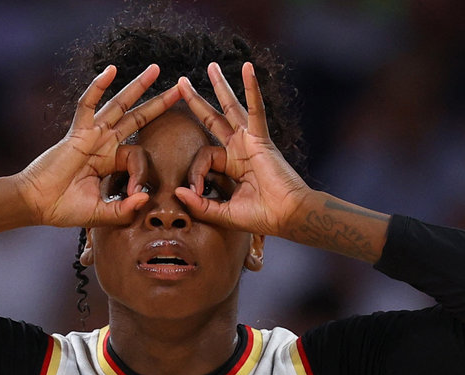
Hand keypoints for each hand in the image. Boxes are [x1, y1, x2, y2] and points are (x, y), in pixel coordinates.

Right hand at [17, 64, 179, 227]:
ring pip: (119, 105)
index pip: (138, 155)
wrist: (37, 205)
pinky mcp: (77, 132)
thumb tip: (146, 199)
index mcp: (110, 161)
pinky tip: (110, 70)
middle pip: (137, 118)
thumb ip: (124, 210)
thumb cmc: (65, 209)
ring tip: (156, 69)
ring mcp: (91, 134)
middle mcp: (104, 143)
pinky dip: (98, 87)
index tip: (133, 195)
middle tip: (180, 89)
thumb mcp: (102, 213)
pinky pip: (87, 104)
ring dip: (138, 86)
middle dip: (159, 104)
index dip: (141, 174)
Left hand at [175, 62, 309, 236]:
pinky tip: (248, 68)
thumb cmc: (260, 216)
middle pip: (213, 119)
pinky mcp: (261, 138)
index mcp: (231, 165)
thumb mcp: (223, 213)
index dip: (195, 173)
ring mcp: (250, 141)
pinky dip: (252, 89)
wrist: (286, 216)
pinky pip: (255, 109)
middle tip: (181, 84)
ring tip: (210, 66)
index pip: (203, 157)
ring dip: (220, 86)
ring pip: (231, 108)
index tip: (195, 191)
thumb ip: (200, 205)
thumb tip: (178, 193)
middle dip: (197, 101)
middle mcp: (239, 148)